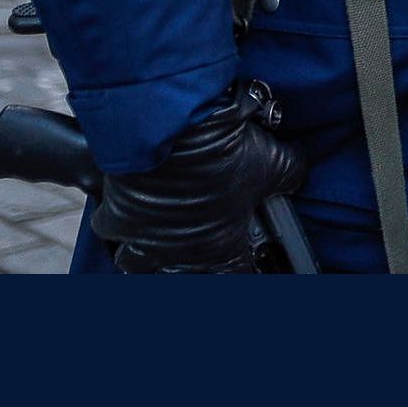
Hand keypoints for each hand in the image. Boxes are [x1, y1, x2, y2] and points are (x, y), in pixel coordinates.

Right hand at [91, 82, 305, 272]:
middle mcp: (173, 253)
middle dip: (188, 266)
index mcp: (216, 249)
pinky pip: (112, 230)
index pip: (232, 276)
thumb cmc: (219, 152)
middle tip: (200, 247)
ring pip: (138, 263)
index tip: (244, 259)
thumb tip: (295, 175)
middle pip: (177, 278)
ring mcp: (139, 239)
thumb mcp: (274, 162)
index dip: (241, 268)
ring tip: (163, 233)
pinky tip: (134, 206)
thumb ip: (289, 176)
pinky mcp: (113, 217)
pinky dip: (122, 220)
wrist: (169, 128)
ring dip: (151, 251)